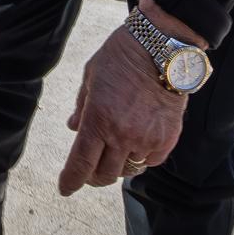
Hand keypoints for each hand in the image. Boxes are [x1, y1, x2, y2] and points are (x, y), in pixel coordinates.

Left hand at [58, 13, 187, 194]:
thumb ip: (82, 107)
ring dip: (118, 165)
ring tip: (115, 152)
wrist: (161, 46)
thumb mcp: (91, 77)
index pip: (80, 164)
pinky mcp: (167, 139)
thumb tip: (74, 128)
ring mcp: (146, 139)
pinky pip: (151, 161)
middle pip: (104, 174)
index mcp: (98, 119)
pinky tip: (137, 145)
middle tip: (90, 170)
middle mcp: (122, 134)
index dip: (70, 181)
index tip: (65, 188)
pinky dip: (141, 158)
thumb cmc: (121, 56)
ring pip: (128, 170)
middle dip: (93, 176)